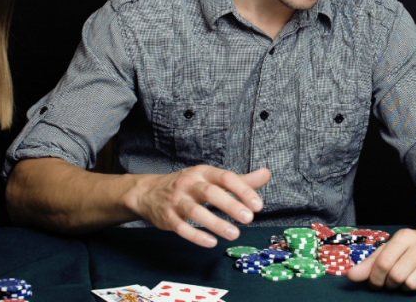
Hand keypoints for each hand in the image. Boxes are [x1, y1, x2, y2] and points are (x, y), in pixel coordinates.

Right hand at [128, 165, 269, 247]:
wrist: (148, 192)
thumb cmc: (188, 185)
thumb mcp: (212, 178)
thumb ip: (240, 180)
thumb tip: (266, 173)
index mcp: (204, 172)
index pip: (225, 178)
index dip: (242, 190)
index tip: (258, 205)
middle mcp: (189, 184)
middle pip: (210, 193)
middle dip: (230, 205)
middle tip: (249, 219)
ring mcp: (176, 200)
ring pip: (195, 211)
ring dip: (215, 223)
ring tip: (234, 234)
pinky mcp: (167, 217)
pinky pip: (181, 227)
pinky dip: (196, 236)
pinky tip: (211, 242)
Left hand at [347, 227, 415, 295]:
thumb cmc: (410, 247)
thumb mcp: (389, 249)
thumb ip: (369, 263)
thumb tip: (351, 276)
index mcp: (404, 236)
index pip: (383, 263)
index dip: (375, 278)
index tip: (375, 282)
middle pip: (396, 276)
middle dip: (390, 284)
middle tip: (391, 282)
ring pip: (411, 285)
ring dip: (405, 287)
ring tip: (407, 278)